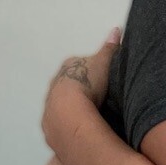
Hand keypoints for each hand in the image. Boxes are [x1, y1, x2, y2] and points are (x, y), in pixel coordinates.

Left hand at [42, 27, 121, 145]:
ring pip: (59, 108)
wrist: (70, 113)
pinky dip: (65, 129)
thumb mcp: (103, 62)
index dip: (88, 73)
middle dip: (76, 93)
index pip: (77, 66)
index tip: (98, 81)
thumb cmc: (87, 83)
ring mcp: (49, 107)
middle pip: (66, 87)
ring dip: (69, 112)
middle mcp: (54, 85)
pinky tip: (76, 134)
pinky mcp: (49, 127)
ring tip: (84, 121)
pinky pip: (58, 127)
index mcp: (67, 67)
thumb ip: (109, 49)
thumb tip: (116, 31)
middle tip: (92, 103)